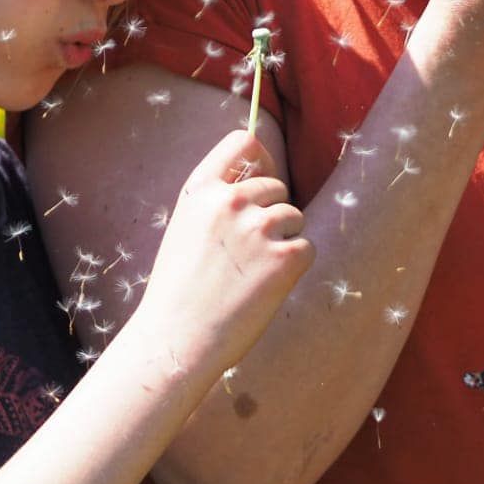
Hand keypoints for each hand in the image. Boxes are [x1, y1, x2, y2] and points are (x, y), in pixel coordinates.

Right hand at [133, 129, 312, 375]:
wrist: (176, 341)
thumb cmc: (179, 291)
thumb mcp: (186, 228)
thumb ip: (217, 201)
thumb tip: (261, 180)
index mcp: (201, 190)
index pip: (243, 142)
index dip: (260, 158)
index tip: (262, 177)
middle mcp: (231, 201)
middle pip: (277, 187)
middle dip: (271, 214)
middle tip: (245, 255)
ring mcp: (260, 227)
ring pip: (294, 217)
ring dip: (282, 242)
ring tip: (249, 274)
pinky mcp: (285, 257)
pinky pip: (307, 248)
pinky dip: (293, 267)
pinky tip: (264, 288)